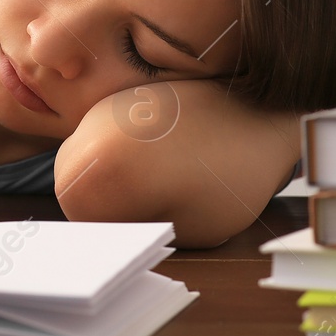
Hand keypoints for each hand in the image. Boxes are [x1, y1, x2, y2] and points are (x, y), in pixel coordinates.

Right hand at [55, 80, 300, 247]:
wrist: (263, 107)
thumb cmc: (230, 174)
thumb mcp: (188, 231)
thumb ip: (140, 237)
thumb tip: (122, 235)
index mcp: (98, 170)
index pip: (80, 222)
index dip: (113, 234)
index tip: (147, 231)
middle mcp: (89, 134)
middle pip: (72, 187)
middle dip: (105, 203)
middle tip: (151, 211)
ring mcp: (102, 110)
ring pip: (85, 160)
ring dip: (111, 177)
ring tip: (159, 184)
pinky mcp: (119, 98)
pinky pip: (102, 138)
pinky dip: (121, 155)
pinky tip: (161, 159)